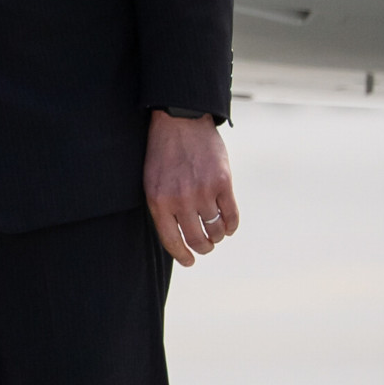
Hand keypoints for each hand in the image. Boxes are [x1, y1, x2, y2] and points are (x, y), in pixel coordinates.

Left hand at [144, 110, 238, 266]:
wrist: (180, 123)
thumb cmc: (163, 155)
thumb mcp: (152, 183)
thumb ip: (162, 209)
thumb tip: (176, 238)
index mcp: (158, 202)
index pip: (172, 241)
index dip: (183, 256)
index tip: (190, 262)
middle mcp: (180, 200)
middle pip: (197, 239)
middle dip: (203, 248)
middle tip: (205, 248)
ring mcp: (203, 191)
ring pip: (215, 229)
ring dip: (217, 237)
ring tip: (215, 235)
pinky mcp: (223, 182)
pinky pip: (231, 215)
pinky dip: (231, 226)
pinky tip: (228, 227)